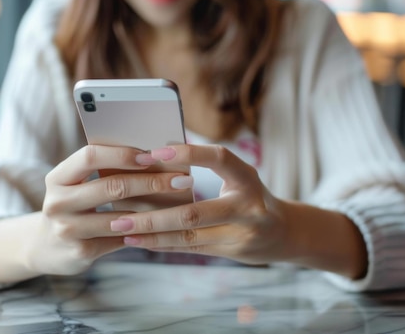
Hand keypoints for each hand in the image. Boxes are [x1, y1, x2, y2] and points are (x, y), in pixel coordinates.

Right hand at [24, 145, 194, 275]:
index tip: (153, 155)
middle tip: (181, 180)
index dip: (122, 154)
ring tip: (181, 203)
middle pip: (110, 186)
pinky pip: (121, 240)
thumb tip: (153, 156)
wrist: (44, 247)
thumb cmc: (73, 205)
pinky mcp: (81, 252)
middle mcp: (57, 202)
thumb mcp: (75, 185)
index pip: (89, 156)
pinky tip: (165, 225)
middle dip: (150, 182)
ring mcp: (67, 230)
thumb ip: (101, 171)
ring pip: (119, 216)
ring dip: (155, 210)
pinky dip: (144, 232)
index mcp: (57, 177)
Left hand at [108, 145, 289, 264]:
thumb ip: (207, 170)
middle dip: (153, 210)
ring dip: (151, 230)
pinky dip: (161, 243)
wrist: (285, 233)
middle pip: (195, 211)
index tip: (153, 151)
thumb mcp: (239, 178)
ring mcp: (242, 233)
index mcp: (248, 178)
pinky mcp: (233, 252)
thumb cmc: (250, 197)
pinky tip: (137, 239)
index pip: (220, 158)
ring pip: (188, 235)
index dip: (188, 153)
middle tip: (119, 201)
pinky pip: (190, 248)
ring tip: (120, 224)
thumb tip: (154, 159)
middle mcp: (248, 206)